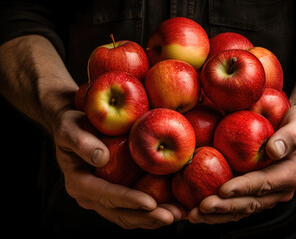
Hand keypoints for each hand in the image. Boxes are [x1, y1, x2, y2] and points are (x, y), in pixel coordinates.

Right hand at [53, 110, 181, 228]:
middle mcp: (91, 196)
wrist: (74, 128)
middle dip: (147, 217)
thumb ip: (81, 142)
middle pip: (121, 213)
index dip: (128, 201)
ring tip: (178, 215)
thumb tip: (101, 158)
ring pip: (129, 215)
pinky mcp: (115, 194)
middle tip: (172, 216)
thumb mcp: (70, 127)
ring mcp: (104, 198)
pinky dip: (152, 210)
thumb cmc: (72, 124)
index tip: (150, 203)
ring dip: (153, 218)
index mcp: (79, 183)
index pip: (106, 196)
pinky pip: (134, 208)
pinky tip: (172, 207)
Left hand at [187, 105, 295, 223]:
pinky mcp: (255, 191)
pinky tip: (201, 211)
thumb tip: (274, 149)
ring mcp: (267, 193)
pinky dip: (220, 209)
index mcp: (288, 174)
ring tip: (195, 216)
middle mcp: (278, 189)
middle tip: (202, 208)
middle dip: (225, 207)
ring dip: (218, 214)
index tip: (222, 190)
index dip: (243, 188)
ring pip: (241, 208)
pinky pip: (237, 203)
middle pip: (249, 202)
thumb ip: (289, 137)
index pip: (263, 184)